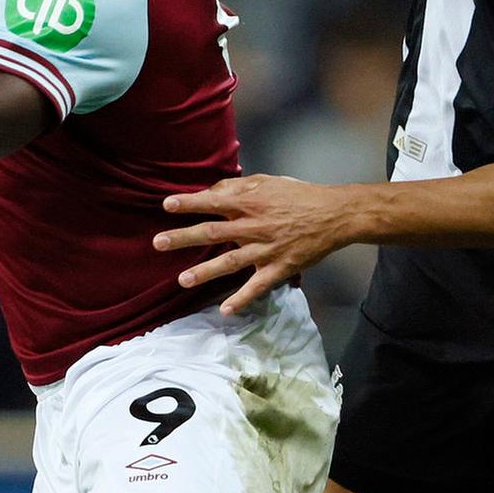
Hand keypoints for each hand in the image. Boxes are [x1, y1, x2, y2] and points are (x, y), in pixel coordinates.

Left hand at [154, 175, 354, 314]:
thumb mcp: (268, 182)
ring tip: (182, 280)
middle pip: (212, 233)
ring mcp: (265, 249)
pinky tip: (226, 310)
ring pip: (230, 262)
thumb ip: (239, 187)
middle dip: (184, 238)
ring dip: (205, 271)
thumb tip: (212, 192)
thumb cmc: (298, 195)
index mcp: (250, 202)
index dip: (190, 204)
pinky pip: (258, 286)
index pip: (213, 202)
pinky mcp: (279, 268)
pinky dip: (242, 299)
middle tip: (158, 243)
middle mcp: (253, 226)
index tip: (167, 205)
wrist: (335, 215)